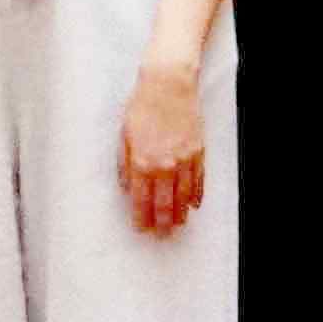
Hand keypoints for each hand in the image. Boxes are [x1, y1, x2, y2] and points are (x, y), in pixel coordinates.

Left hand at [116, 57, 208, 234]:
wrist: (169, 84)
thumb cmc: (142, 105)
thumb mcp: (124, 134)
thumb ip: (124, 164)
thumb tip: (127, 187)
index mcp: (142, 162)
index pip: (141, 200)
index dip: (142, 218)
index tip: (142, 229)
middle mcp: (164, 165)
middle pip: (165, 204)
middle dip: (163, 224)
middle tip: (162, 237)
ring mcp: (184, 160)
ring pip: (184, 197)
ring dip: (180, 215)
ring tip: (177, 226)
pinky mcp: (198, 152)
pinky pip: (198, 182)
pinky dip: (196, 196)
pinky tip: (193, 206)